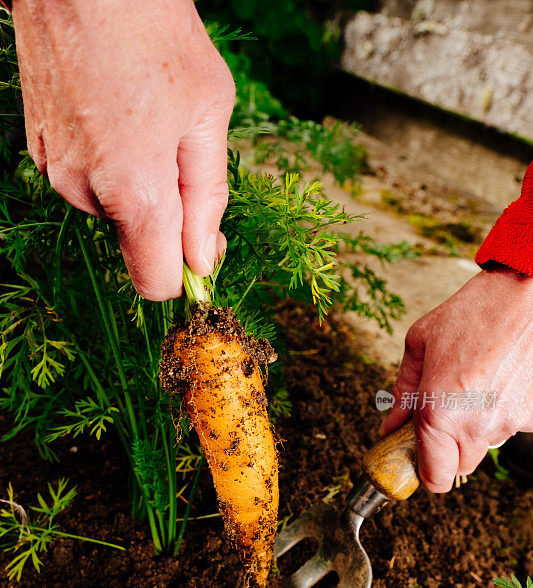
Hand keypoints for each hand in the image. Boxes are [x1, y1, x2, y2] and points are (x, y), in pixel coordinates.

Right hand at [12, 0, 234, 299]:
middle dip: (167, 213)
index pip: (156, 283)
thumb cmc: (154, 33)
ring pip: (113, 209)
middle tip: (179, 148)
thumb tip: (203, 261)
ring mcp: (56, 172)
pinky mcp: (40, 151)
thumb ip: (207, 199)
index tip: (205, 247)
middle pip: (138, 243)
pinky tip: (116, 113)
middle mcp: (86, 193)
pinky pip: (88, 181)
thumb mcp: (207, 115)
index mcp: (135, 193)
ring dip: (138, 183)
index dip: (186, 274)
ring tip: (145, 118)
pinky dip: (110, 162)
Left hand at [380, 266, 532, 491]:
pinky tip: (498, 383)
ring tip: (475, 387)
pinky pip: (511, 427)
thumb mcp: (420, 344)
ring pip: (486, 446)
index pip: (435, 477)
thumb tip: (392, 424)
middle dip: (449, 449)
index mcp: (439, 412)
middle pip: (460, 466)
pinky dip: (502, 413)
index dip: (426, 474)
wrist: (524, 294)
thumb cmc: (471, 314)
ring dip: (476, 428)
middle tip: (445, 416)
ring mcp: (509, 422)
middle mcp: (476, 425)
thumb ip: (404, 391)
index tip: (422, 460)